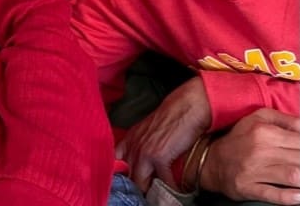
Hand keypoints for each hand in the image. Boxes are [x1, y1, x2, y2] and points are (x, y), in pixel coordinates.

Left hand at [115, 77, 210, 191]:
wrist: (185, 108)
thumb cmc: (171, 118)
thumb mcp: (149, 130)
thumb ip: (141, 145)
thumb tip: (142, 166)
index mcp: (130, 139)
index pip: (116, 162)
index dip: (122, 175)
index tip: (130, 184)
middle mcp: (133, 146)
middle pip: (129, 177)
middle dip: (138, 187)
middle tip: (148, 192)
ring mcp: (144, 152)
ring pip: (141, 183)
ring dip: (151, 191)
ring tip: (160, 194)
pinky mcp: (158, 157)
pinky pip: (163, 182)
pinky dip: (171, 187)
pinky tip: (176, 188)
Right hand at [201, 108, 299, 204]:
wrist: (213, 160)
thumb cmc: (240, 138)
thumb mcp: (258, 118)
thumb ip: (285, 120)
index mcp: (264, 130)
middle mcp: (259, 149)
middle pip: (299, 158)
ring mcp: (254, 170)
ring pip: (293, 176)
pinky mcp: (249, 188)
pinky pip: (277, 195)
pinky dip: (292, 197)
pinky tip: (299, 196)